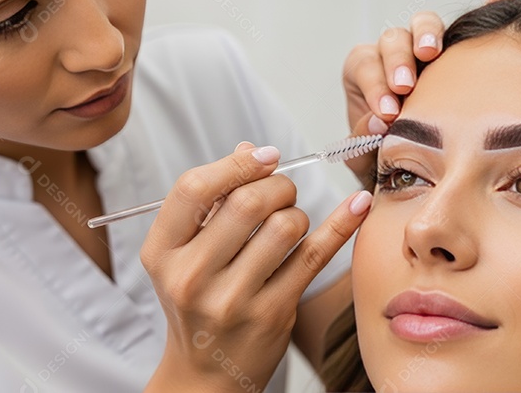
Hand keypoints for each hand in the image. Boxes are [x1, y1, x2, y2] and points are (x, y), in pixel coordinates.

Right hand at [140, 142, 372, 392]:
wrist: (205, 373)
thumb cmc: (197, 300)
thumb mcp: (186, 253)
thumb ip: (213, 201)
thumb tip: (251, 149)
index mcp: (162, 253)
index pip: (193, 188)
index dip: (235, 164)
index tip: (265, 156)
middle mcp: (191, 277)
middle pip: (246, 202)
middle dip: (277, 185)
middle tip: (282, 190)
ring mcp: (232, 300)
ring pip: (284, 226)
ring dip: (296, 212)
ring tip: (289, 222)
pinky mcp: (273, 314)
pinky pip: (314, 255)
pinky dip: (341, 224)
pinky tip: (358, 206)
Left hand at [340, 0, 516, 186]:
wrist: (414, 166)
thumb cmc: (384, 157)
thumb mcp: (365, 156)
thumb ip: (363, 141)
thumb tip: (377, 125)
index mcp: (365, 72)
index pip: (364, 65)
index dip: (373, 85)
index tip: (386, 110)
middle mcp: (394, 54)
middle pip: (393, 39)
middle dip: (397, 60)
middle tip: (404, 86)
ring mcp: (426, 49)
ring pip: (423, 25)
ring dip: (428, 34)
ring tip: (432, 51)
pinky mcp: (458, 50)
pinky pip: (472, 22)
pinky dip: (487, 5)